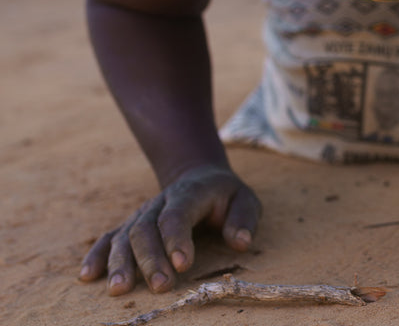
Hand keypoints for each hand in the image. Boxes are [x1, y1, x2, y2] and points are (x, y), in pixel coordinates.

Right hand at [79, 164, 260, 294]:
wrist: (197, 176)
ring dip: (120, 263)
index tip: (182, 264)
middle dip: (150, 259)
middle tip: (160, 287)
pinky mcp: (130, 224)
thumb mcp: (244, 199)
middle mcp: (160, 203)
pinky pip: (109, 238)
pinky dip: (97, 256)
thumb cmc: (224, 195)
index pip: (177, 215)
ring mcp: (142, 213)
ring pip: (125, 236)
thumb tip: (241, 242)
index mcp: (189, 193)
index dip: (176, 239)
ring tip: (119, 289)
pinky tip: (87, 276)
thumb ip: (244, 219)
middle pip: (146, 229)